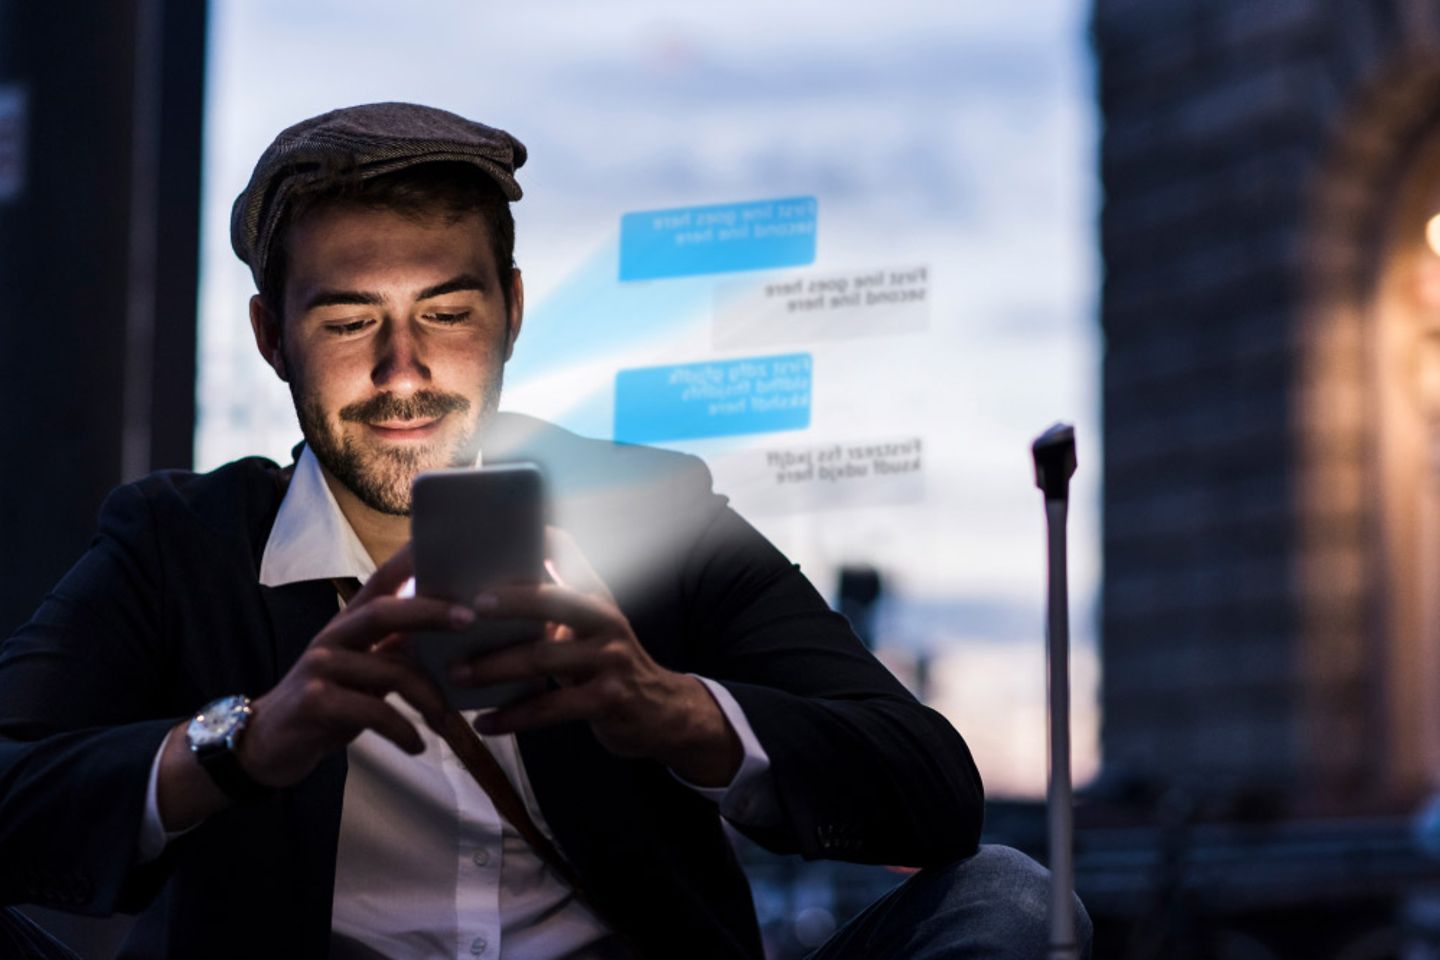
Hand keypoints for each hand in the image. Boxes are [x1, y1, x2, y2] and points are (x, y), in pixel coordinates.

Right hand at [237, 545, 467, 787]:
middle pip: (384, 611)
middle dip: (431, 612)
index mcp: (348, 623)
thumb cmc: (329, 701)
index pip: (380, 581)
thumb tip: (449, 630)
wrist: (267, 743)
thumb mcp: (363, 669)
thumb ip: (395, 648)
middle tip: (471, 619)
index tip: (443, 545)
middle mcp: (333, 636)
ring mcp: (321, 668)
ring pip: (391, 671)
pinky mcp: (316, 703)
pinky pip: (375, 713)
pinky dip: (403, 731)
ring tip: (448, 721)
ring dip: (430, 699)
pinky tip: (417, 745)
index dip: (408, 560)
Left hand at [453, 528, 741, 785]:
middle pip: (553, 603)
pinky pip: (550, 708)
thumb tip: (493, 593)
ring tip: (456, 674)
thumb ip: (558, 609)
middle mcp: (607, 622)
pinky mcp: (608, 700)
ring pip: (543, 659)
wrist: (661, 712)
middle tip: (467, 608)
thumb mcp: (593, 629)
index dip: (542, 540)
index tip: (503, 530)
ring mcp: (610, 660)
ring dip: (494, 667)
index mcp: (598, 599)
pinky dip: (513, 717)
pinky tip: (484, 723)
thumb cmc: (609, 666)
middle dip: (509, 602)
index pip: (571, 556)